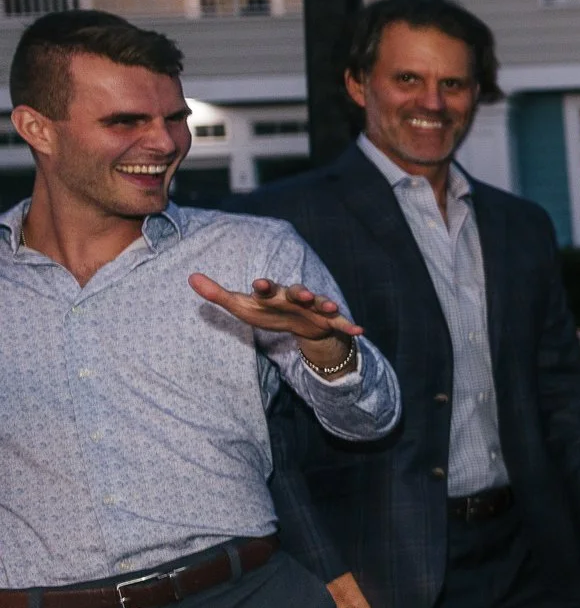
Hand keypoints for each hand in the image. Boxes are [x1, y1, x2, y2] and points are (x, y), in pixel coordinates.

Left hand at [189, 274, 362, 364]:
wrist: (303, 323)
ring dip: (326, 304)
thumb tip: (190, 277)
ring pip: (321, 303)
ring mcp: (315, 308)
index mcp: (274, 295)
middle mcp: (296, 298)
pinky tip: (361, 330)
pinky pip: (342, 324)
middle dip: (299, 292)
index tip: (259, 284)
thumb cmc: (269, 312)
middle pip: (298, 292)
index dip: (264, 287)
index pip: (268, 289)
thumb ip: (217, 293)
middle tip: (299, 292)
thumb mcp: (242, 306)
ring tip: (331, 306)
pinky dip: (350, 326)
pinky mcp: (330, 321)